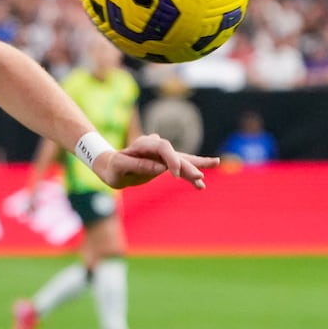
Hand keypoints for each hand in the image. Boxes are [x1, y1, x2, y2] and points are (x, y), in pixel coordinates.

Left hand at [94, 133, 218, 190]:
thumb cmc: (112, 167)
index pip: (163, 148)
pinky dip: (190, 175)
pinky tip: (201, 185)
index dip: (171, 159)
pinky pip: (180, 169)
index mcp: (144, 144)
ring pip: (182, 159)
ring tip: (216, 163)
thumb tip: (160, 168)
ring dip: (197, 165)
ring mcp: (162, 155)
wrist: (111, 167)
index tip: (174, 174)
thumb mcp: (119, 167)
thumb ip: (138, 165)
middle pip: (176, 154)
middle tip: (199, 177)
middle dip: (189, 165)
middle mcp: (156, 146)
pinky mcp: (165, 164)